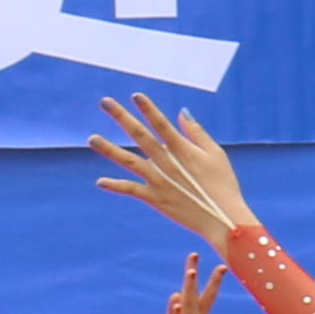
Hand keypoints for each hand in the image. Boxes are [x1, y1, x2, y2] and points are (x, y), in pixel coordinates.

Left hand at [88, 98, 257, 248]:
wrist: (223, 218)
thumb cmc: (223, 184)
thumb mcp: (215, 154)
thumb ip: (197, 132)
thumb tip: (182, 111)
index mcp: (182, 149)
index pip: (161, 123)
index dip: (148, 109)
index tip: (135, 95)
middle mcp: (166, 162)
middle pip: (139, 135)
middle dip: (122, 117)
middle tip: (105, 102)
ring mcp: (158, 180)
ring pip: (128, 161)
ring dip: (109, 149)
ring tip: (91, 138)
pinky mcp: (155, 198)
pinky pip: (131, 190)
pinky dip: (116, 186)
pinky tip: (100, 181)